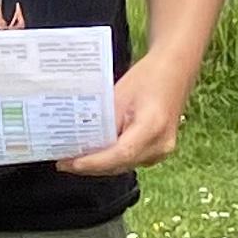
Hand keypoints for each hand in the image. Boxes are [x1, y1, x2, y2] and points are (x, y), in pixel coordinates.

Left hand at [58, 53, 192, 175]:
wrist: (174, 70)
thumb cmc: (149, 76)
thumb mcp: (120, 95)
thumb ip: (102, 120)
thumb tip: (78, 139)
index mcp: (153, 127)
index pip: (120, 154)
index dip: (93, 162)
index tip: (69, 163)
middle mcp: (161, 145)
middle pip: (119, 164)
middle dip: (90, 166)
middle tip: (63, 162)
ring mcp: (161, 151)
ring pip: (123, 166)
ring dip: (99, 164)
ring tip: (73, 158)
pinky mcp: (157, 152)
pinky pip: (129, 160)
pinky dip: (110, 158)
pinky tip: (93, 153)